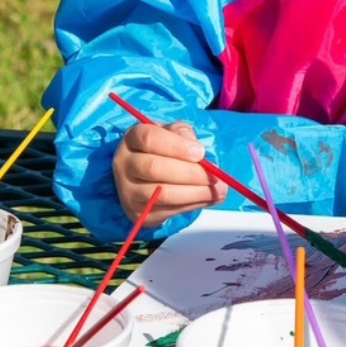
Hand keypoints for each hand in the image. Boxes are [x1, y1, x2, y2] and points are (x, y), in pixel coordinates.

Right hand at [112, 120, 226, 226]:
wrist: (145, 177)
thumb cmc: (163, 148)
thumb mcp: (172, 133)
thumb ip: (184, 135)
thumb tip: (200, 153)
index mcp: (132, 138)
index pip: (149, 138)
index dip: (176, 146)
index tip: (200, 152)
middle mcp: (124, 164)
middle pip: (155, 168)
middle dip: (190, 173)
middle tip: (215, 175)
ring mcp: (128, 192)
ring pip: (162, 194)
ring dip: (196, 193)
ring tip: (220, 189)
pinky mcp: (139, 213)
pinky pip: (169, 211)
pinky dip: (194, 205)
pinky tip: (210, 198)